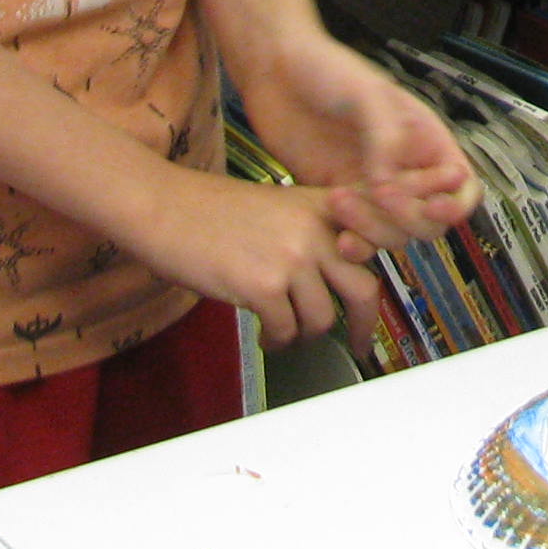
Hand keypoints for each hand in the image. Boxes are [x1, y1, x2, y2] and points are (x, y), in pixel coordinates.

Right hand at [129, 170, 382, 349]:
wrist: (164, 206)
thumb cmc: (210, 209)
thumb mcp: (277, 205)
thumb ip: (312, 231)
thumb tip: (336, 276)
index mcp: (321, 206)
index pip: (375, 239)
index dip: (383, 268)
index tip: (381, 302)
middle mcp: (314, 230)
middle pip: (364, 290)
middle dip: (365, 325)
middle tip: (360, 343)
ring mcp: (291, 257)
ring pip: (322, 319)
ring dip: (304, 334)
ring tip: (284, 332)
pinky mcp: (263, 285)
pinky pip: (286, 330)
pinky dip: (277, 340)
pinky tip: (264, 335)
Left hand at [231, 34, 478, 244]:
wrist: (273, 70)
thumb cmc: (326, 67)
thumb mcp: (366, 92)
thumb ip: (385, 138)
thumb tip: (390, 184)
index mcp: (423, 140)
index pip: (461, 187)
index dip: (456, 205)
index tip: (433, 205)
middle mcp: (403, 169)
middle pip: (429, 220)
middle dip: (408, 216)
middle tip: (378, 194)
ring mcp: (372, 189)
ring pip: (394, 235)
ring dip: (374, 229)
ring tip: (338, 199)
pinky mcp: (341, 202)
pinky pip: (358, 238)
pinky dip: (354, 246)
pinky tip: (338, 239)